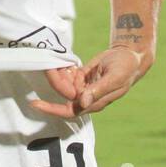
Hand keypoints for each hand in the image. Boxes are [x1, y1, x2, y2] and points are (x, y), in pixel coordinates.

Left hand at [29, 45, 149, 117]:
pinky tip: (64, 62)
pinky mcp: (83, 77)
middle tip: (47, 70)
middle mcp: (87, 98)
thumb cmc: (126, 68)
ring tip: (57, 63)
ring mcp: (84, 88)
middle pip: (63, 98)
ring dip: (58, 76)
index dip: (52, 109)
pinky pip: (68, 76)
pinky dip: (63, 70)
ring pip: (64, 86)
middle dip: (53, 86)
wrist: (130, 55)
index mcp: (95, 102)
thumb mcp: (114, 77)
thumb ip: (98, 90)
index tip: (36, 104)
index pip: (70, 111)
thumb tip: (82, 102)